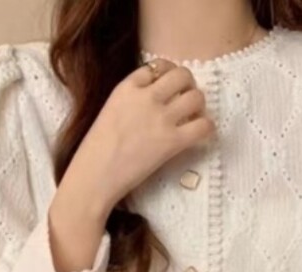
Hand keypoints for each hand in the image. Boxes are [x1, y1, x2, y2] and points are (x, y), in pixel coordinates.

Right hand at [69, 57, 216, 215]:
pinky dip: (206, 128)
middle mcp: (147, 97)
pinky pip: (203, 126)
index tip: (169, 88)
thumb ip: (130, 100)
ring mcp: (161, 118)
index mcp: (127, 86)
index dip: (168, 75)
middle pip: (182, 75)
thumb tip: (153, 101)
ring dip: (199, 106)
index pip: (158, 66)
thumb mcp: (109, 110)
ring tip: (193, 118)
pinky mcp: (172, 142)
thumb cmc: (96, 150)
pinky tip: (200, 134)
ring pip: (196, 98)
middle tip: (186, 101)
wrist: (95, 174)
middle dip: (188, 86)